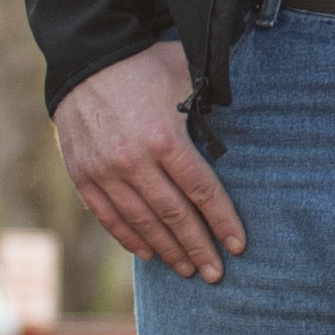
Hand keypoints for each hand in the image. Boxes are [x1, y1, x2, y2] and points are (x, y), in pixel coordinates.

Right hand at [54, 43, 245, 280]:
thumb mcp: (185, 76)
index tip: (238, 246)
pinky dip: (130, 238)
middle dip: (198, 248)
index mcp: (165, 137)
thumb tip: (252, 112)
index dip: (222, 221)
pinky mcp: (83, 177)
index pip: (201, 190)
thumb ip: (212, 101)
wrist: (85, 61)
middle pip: (174, 216)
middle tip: (216, 274)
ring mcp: (105, 172)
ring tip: (188, 270)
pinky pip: (109, 217)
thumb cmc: (144, 66)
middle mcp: (134, 161)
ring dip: (168, 250)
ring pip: (142, 223)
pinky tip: (149, 254)